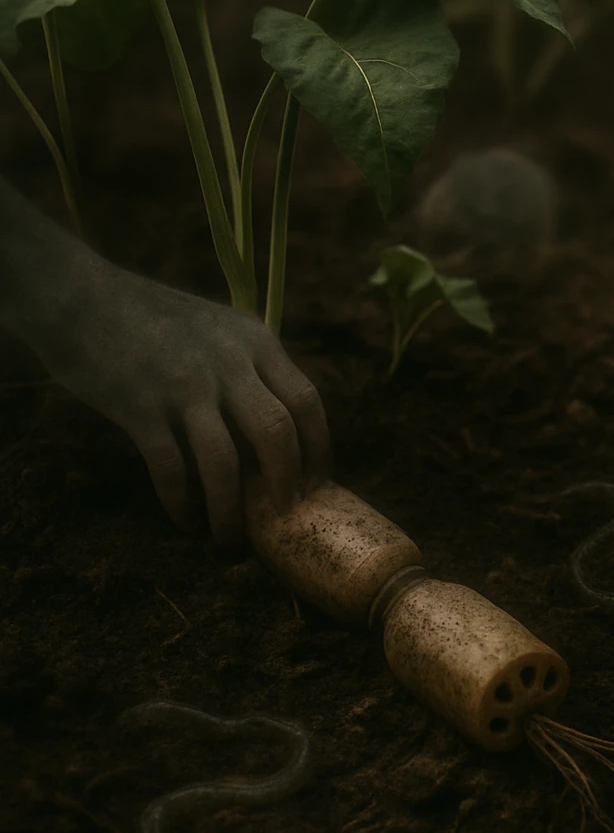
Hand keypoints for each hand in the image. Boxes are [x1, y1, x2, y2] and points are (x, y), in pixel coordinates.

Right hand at [33, 265, 331, 545]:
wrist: (77, 295)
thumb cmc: (151, 317)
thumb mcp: (218, 328)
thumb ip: (250, 368)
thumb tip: (279, 431)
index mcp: (254, 341)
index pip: (306, 401)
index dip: (318, 448)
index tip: (317, 482)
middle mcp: (227, 362)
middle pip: (277, 433)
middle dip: (286, 483)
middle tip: (284, 516)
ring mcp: (183, 384)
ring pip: (225, 462)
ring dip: (230, 510)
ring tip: (230, 538)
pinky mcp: (139, 406)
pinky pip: (170, 468)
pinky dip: (181, 501)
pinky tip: (185, 520)